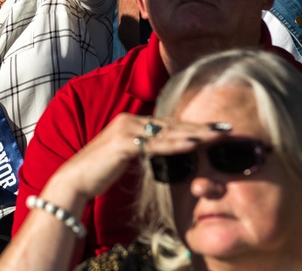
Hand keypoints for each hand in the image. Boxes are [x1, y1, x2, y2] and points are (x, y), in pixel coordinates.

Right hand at [45, 112, 231, 201]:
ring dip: (195, 133)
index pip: (168, 123)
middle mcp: (129, 121)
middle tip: (226, 128)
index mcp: (130, 122)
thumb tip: (160, 153)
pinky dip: (176, 144)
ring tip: (218, 135)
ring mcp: (125, 130)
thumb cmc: (99, 172)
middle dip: (201, 127)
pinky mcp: (123, 144)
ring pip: (167, 132)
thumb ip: (141, 150)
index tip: (216, 129)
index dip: (192, 126)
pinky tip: (193, 144)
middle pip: (172, 124)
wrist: (74, 180)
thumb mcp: (124, 156)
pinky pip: (155, 145)